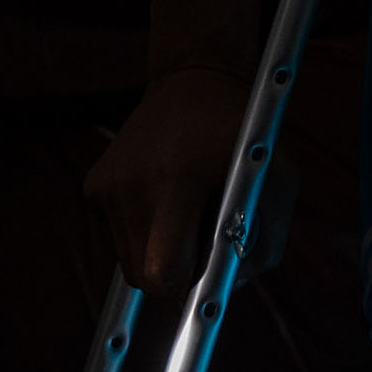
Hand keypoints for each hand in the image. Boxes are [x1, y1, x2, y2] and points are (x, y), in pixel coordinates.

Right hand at [87, 63, 250, 292]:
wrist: (193, 82)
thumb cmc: (245, 134)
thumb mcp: (277, 179)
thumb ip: (265, 242)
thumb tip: (230, 289)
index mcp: (176, 179)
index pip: (164, 270)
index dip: (188, 284)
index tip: (207, 277)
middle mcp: (131, 183)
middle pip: (144, 276)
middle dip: (176, 273)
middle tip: (203, 242)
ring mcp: (106, 185)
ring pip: (128, 262)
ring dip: (160, 252)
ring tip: (187, 213)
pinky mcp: (94, 186)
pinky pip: (119, 236)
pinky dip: (145, 231)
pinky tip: (166, 197)